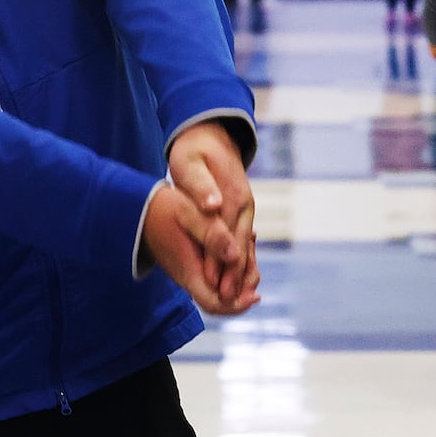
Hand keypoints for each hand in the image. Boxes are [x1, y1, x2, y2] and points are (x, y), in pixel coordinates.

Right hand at [142, 185, 259, 314]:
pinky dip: (232, 258)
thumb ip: (212, 235)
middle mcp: (189, 277)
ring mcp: (189, 271)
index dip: (238, 304)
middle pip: (223, 298)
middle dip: (245, 283)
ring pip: (221, 283)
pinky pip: (215, 271)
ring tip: (249, 237)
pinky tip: (238, 235)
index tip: (257, 293)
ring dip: (240, 268)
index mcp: (189, 272)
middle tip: (254, 250)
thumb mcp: (189, 214)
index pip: (216, 304)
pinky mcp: (190, 262)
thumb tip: (236, 256)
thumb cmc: (162, 208)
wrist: (138, 207)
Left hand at [168, 122, 256, 305]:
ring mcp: (246, 208)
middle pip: (241, 247)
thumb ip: (200, 187)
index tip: (212, 286)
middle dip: (233, 276)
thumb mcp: (190, 164)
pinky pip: (243, 241)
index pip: (226, 237)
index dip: (218, 263)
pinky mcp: (241, 210)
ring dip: (238, 273)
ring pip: (245, 247)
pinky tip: (232, 278)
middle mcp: (244, 204)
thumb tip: (213, 207)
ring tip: (229, 299)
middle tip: (223, 302)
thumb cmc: (194, 151)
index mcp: (232, 195)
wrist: (211, 133)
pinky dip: (239, 261)